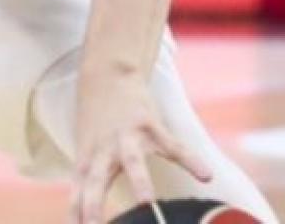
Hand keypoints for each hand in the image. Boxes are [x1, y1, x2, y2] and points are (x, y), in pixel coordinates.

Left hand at [68, 74, 211, 223]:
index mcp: (86, 160)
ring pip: (133, 161)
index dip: (78, 216)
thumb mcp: (85, 151)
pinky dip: (190, 160)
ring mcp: (126, 136)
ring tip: (148, 203)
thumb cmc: (95, 122)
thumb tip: (79, 217)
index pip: (78, 195)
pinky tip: (206, 176)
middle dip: (94, 205)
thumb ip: (87, 182)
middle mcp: (103, 150)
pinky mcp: (149, 124)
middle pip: (95, 180)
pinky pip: (173, 146)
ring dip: (139, 182)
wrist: (107, 75)